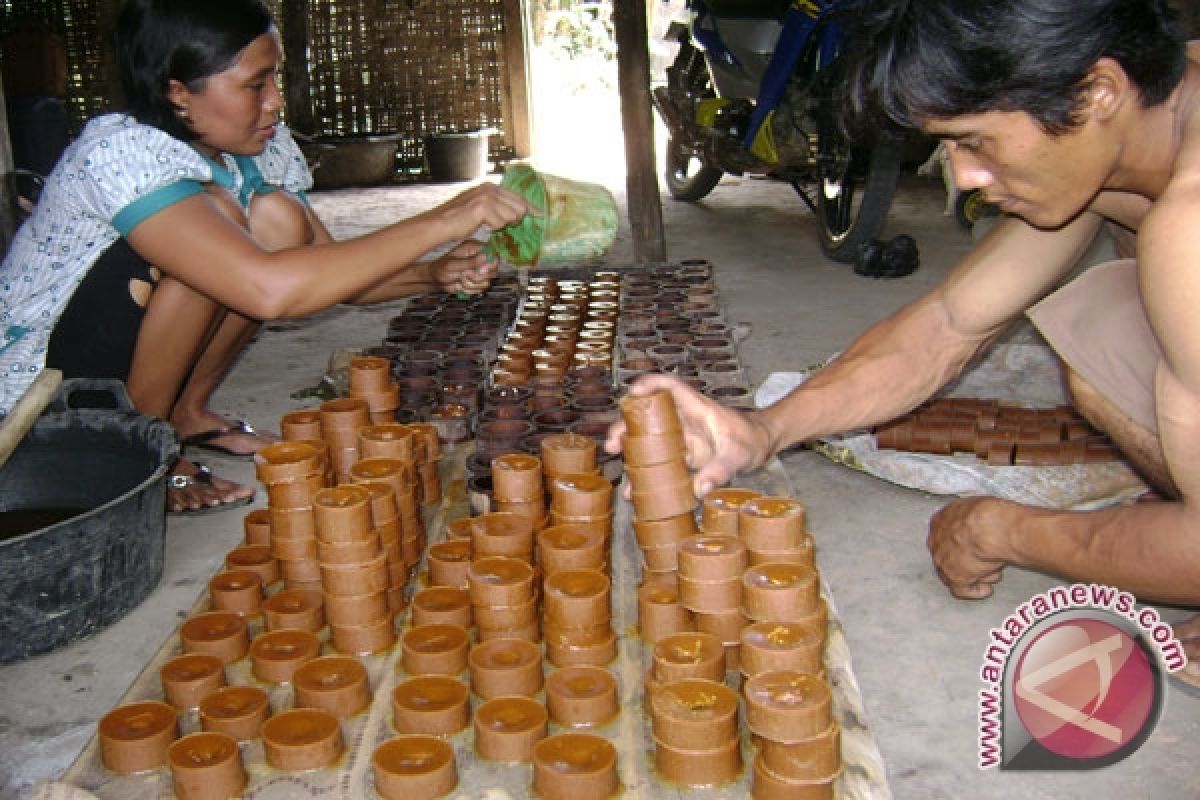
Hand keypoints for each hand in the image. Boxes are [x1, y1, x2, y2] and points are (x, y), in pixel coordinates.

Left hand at [431, 241, 497, 295]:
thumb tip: (486, 257)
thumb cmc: (441, 268)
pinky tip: (461, 286)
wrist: (435, 279)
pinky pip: (481, 289)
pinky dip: (471, 290)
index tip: (481, 270)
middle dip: (479, 277)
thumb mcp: (453, 265)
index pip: (493, 253)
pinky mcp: (477, 281)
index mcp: (474, 248)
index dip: (491, 263)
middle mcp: (479, 258)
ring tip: (460, 281)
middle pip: (493, 270)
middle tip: (466, 276)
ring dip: (473, 285)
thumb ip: (470, 262)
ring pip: (487, 281)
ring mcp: (479, 271)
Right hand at [434, 183, 530, 240]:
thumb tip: (517, 214)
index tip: (540, 214)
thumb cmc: (458, 219)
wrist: (440, 224)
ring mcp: (487, 197)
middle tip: (499, 224)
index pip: (518, 196)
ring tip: (486, 223)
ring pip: (511, 216)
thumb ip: (496, 206)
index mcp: (490, 187)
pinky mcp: (484, 208)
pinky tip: (480, 225)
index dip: (530, 207)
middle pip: (519, 206)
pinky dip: (492, 228)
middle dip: (514, 219)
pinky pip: (500, 223)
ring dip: (501, 224)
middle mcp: (490, 189)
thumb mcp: (479, 207)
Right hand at [604, 373, 771, 496]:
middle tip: (612, 444)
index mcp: (697, 408)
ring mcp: (682, 436)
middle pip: (648, 414)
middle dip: (626, 425)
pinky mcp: (683, 453)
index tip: (633, 392)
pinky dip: (646, 471)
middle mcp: (684, 419)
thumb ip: (720, 471)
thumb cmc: (751, 441)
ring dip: (631, 449)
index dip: (651, 384)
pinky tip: (636, 488)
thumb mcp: (738, 456)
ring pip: (648, 436)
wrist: (761, 446)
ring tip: (619, 467)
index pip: (671, 386)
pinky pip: (659, 459)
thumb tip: (699, 490)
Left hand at [927, 496, 1013, 598]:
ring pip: (955, 572)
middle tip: (984, 560)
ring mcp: (943, 562)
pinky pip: (962, 590)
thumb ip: (971, 516)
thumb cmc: (987, 513)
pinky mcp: (955, 578)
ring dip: (974, 574)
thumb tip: (980, 519)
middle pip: (949, 554)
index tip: (975, 544)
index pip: (947, 534)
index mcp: (940, 520)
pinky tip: (986, 589)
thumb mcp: (976, 506)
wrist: (990, 528)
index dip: (963, 541)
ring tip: (992, 573)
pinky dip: (975, 591)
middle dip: (967, 558)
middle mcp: (936, 542)